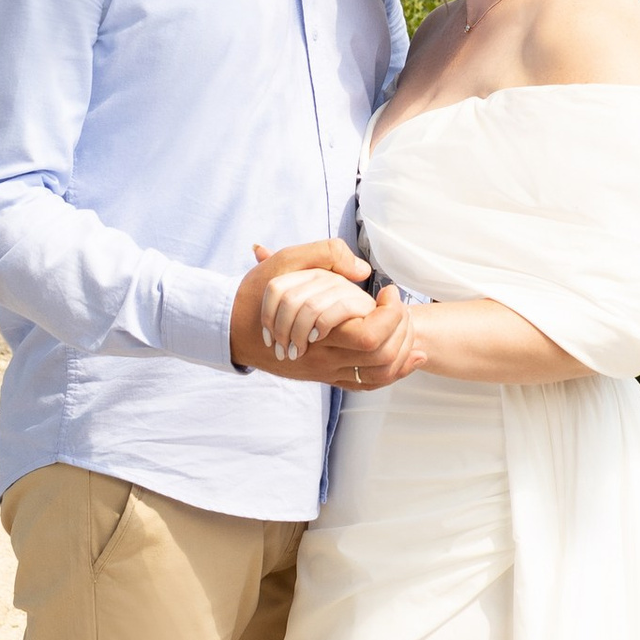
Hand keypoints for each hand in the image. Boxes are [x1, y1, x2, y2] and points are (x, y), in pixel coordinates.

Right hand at [231, 240, 423, 388]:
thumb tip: (364, 270)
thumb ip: (326, 255)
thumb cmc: (257, 292)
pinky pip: (365, 384)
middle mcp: (322, 359)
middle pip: (379, 358)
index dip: (389, 314)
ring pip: (377, 376)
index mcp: (315, 333)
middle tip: (399, 305)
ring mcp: (324, 371)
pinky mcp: (325, 377)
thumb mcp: (285, 261)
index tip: (388, 290)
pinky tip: (409, 358)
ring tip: (411, 331)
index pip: (368, 336)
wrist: (228, 328)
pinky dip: (392, 373)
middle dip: (402, 332)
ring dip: (402, 356)